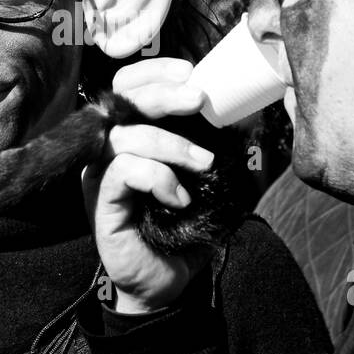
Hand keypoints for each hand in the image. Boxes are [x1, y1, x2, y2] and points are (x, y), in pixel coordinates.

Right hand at [81, 58, 213, 314]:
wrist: (168, 282)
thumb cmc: (184, 228)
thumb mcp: (209, 181)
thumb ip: (220, 148)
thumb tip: (252, 117)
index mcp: (130, 134)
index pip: (127, 84)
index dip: (154, 70)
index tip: (190, 70)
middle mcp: (109, 149)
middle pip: (122, 99)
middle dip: (163, 93)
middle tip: (199, 100)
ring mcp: (101, 175)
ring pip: (127, 136)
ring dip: (172, 145)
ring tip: (203, 165)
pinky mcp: (101, 202)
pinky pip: (123, 171)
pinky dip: (158, 178)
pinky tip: (178, 199)